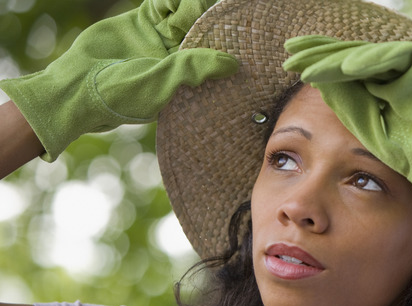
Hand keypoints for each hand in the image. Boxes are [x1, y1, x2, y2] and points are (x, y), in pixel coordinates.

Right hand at [0, 0, 237, 160]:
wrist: (76, 88)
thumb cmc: (121, 97)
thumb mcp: (162, 84)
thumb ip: (194, 69)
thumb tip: (234, 64)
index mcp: (187, 76)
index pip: (213, 54)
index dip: (226, 40)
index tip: (241, 26)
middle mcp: (176, 57)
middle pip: (203, 31)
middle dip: (213, 17)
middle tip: (228, 5)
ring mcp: (159, 38)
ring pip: (184, 14)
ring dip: (194, 4)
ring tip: (202, 0)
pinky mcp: (141, 22)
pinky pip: (161, 5)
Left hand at [283, 35, 411, 227]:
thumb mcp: (371, 130)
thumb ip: (351, 108)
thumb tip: (321, 87)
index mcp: (385, 83)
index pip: (347, 66)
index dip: (320, 63)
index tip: (292, 64)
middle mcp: (398, 70)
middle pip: (353, 54)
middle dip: (320, 52)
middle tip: (291, 49)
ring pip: (368, 54)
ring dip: (337, 58)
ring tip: (308, 64)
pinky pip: (394, 59)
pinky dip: (371, 62)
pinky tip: (345, 68)